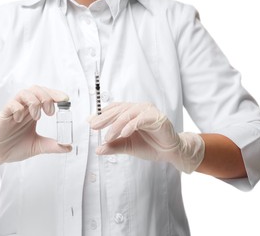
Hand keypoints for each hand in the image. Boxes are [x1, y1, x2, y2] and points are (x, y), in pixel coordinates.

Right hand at [0, 85, 71, 174]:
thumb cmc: (14, 147)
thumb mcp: (38, 146)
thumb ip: (52, 146)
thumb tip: (68, 147)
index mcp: (33, 112)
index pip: (46, 95)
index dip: (55, 94)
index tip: (65, 100)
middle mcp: (24, 108)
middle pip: (36, 89)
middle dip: (47, 97)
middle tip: (50, 113)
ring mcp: (14, 110)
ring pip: (24, 93)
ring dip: (34, 102)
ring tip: (37, 117)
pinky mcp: (3, 115)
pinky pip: (11, 104)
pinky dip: (19, 109)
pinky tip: (20, 120)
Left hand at [89, 102, 204, 172]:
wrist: (169, 152)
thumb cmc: (149, 145)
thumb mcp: (127, 146)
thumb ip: (113, 146)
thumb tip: (98, 149)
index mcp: (131, 111)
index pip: (114, 109)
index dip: (102, 115)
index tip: (90, 122)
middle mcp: (139, 108)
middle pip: (119, 110)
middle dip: (105, 119)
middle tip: (94, 126)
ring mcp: (148, 111)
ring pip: (128, 114)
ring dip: (116, 125)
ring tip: (108, 137)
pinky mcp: (157, 118)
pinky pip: (141, 119)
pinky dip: (131, 125)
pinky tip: (124, 133)